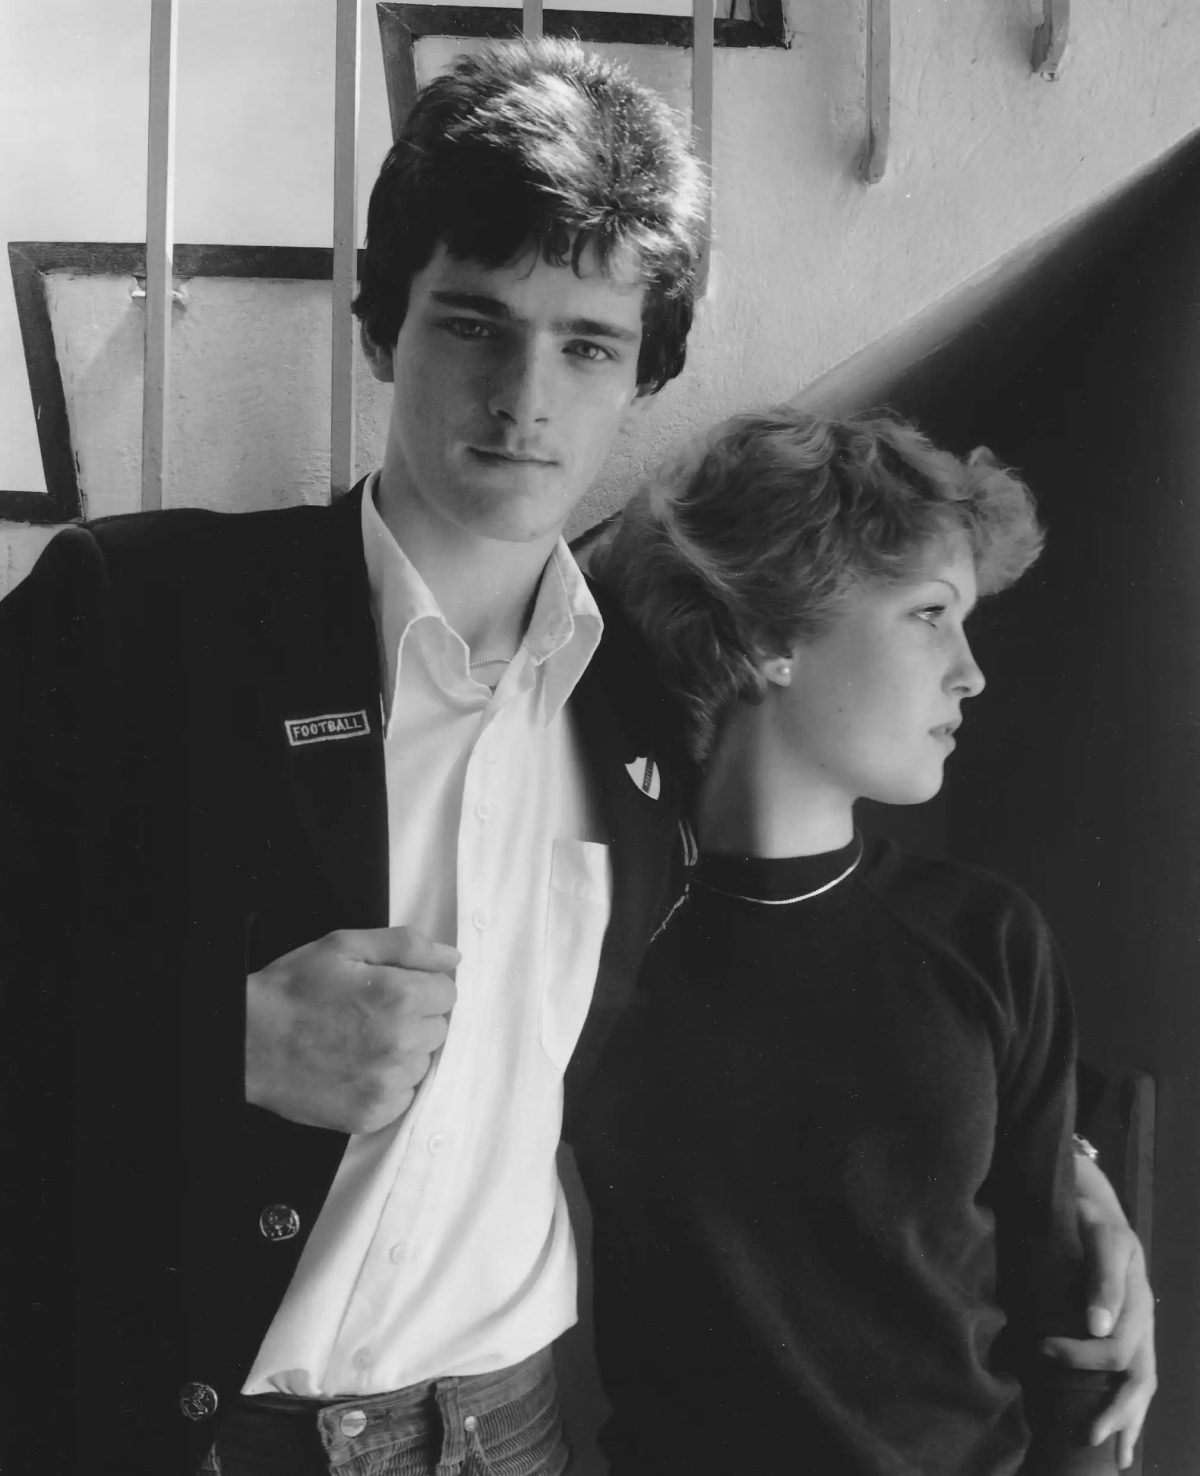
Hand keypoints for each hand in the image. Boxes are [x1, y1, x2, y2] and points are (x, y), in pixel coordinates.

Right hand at [246, 926, 458, 1134]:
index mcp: (401, 996)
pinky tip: (356, 1067)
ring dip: (403, 1052)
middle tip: (371, 1013)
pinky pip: (403, 1095)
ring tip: (361, 1041)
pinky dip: (387, 1083)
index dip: (420, 986)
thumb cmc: (293, 988)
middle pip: (439, 1028)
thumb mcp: (345, 946)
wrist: (244, 1042)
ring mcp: (387, 1084)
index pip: (447, 993)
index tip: (390, 988)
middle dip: (415, 1018)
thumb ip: (406, 946)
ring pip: (423, 1063)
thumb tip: (452, 959)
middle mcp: (401, 1043)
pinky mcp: (372, 1114)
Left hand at [1042, 1156, 1156, 1468]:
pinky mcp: (1133, 1337)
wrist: (1096, 1209)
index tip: (1043, 1350)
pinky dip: (1132, 1414)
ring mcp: (1140, 1330)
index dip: (1081, 1353)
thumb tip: (1097, 1325)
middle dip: (1114, 1410)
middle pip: (1136, 1374)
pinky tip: (1122, 1441)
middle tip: (1085, 1432)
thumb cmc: (1090, 1219)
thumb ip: (1102, 1277)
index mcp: (1134, 1297)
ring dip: (1129, 1422)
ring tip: (1117, 1457)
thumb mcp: (1098, 1235)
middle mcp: (1142, 1318)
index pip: (1117, 1343)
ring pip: (1143, 1386)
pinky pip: (1138, 1382)